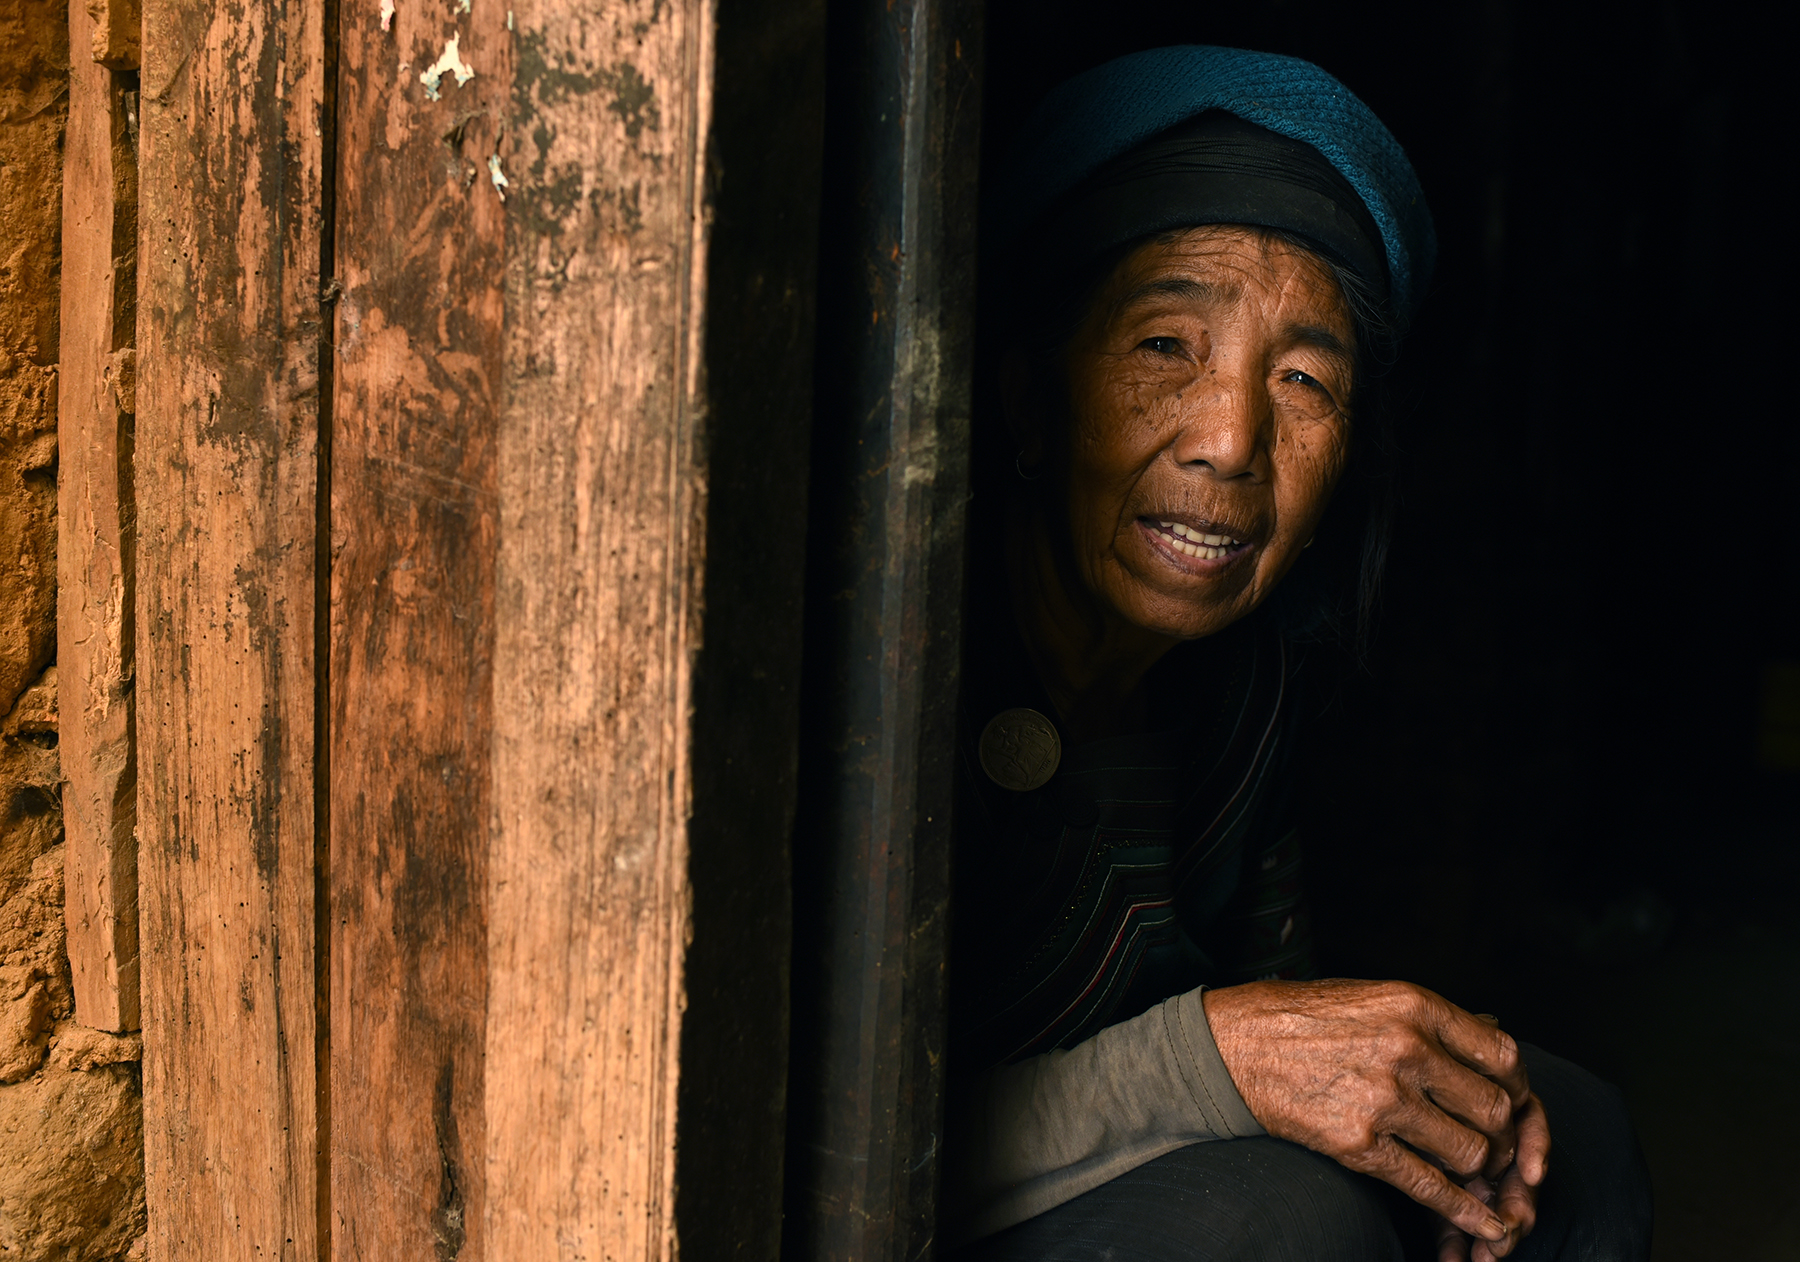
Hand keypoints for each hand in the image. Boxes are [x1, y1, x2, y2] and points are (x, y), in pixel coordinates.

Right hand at [1203, 979, 1543, 1250]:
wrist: (1233, 1045)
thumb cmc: (1302, 1017)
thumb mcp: (1373, 997)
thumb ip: (1430, 1022)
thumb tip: (1490, 1042)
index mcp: (1414, 1006)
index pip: (1502, 1055)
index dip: (1515, 1086)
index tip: (1509, 1100)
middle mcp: (1407, 1050)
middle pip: (1494, 1109)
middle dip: (1500, 1134)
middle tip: (1489, 1141)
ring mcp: (1383, 1099)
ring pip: (1470, 1152)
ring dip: (1477, 1167)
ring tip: (1466, 1166)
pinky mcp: (1359, 1144)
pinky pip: (1429, 1186)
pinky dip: (1463, 1211)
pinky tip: (1482, 1222)